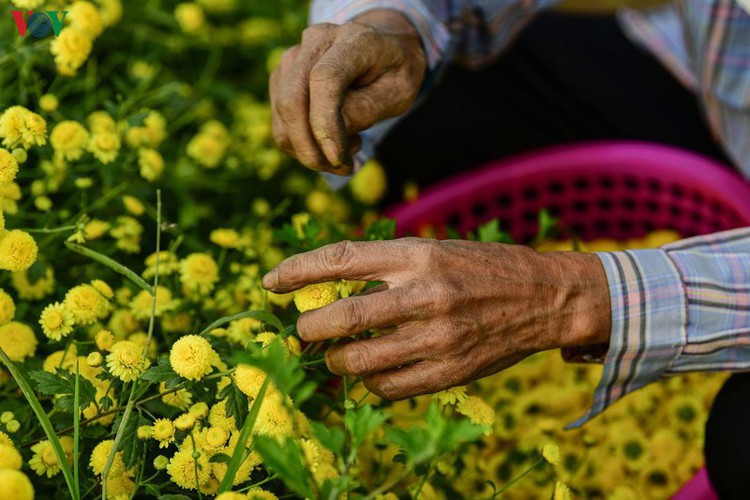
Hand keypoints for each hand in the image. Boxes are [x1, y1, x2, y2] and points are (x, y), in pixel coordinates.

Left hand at [262, 238, 610, 399]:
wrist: (545, 297)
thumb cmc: (482, 269)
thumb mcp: (436, 251)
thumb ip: (388, 266)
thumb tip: (331, 289)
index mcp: (417, 255)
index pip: (341, 258)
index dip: (297, 270)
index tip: (271, 282)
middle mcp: (424, 293)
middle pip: (340, 317)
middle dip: (309, 330)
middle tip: (304, 333)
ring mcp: (437, 336)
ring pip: (359, 359)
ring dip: (337, 361)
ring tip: (339, 355)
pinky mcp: (450, 370)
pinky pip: (389, 387)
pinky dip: (370, 382)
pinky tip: (374, 372)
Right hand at [269, 10, 426, 174]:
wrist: (382, 53)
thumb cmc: (394, 73)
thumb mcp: (398, 93)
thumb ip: (366, 109)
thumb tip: (330, 135)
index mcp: (351, 39)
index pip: (324, 79)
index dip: (325, 123)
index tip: (338, 158)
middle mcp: (313, 43)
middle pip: (292, 101)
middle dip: (312, 149)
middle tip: (343, 169)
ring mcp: (291, 60)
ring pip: (282, 119)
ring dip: (310, 151)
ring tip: (349, 147)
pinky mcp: (281, 79)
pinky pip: (281, 125)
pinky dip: (303, 145)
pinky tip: (334, 140)